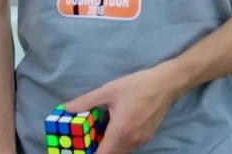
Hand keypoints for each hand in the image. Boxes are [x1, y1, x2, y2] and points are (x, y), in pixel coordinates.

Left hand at [64, 64, 183, 153]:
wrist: (166, 84)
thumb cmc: (136, 86)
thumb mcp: (108, 91)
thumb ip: (86, 102)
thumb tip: (66, 108)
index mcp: (120, 131)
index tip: (80, 150)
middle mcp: (132, 141)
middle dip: (98, 151)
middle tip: (86, 141)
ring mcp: (141, 140)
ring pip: (121, 152)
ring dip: (109, 147)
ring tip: (97, 134)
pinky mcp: (147, 137)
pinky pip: (130, 146)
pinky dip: (119, 143)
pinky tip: (113, 129)